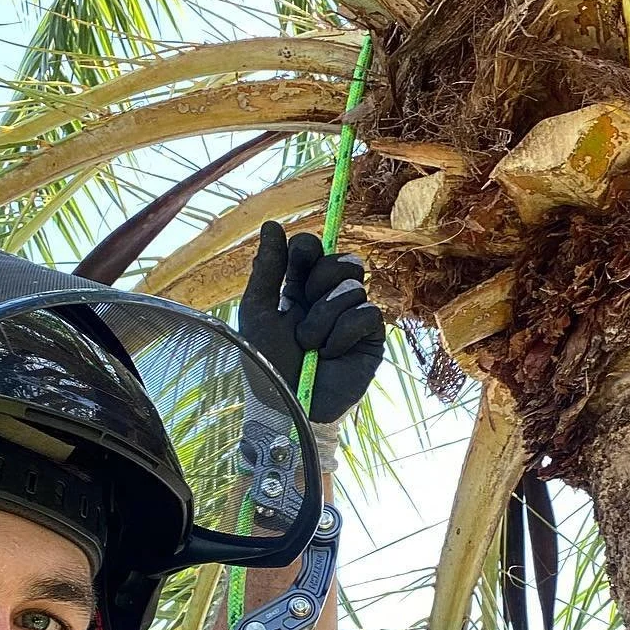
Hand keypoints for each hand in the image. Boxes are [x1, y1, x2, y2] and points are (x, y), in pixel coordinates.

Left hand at [238, 222, 384, 424]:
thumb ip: (266, 269)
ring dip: (324, 317)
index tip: (296, 263)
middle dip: (320, 281)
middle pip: (342, 260)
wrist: (288, 404)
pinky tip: (329, 354)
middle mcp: (328, 299)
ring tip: (310, 345)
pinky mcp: (371, 337)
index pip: (314, 249)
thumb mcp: (258, 312)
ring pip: (353, 287)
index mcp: (298, 289)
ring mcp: (352, 317)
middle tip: (303, 306)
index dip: (307, 249)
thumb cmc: (266, 363)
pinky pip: (367, 313)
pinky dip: (342, 333)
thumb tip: (272, 224)